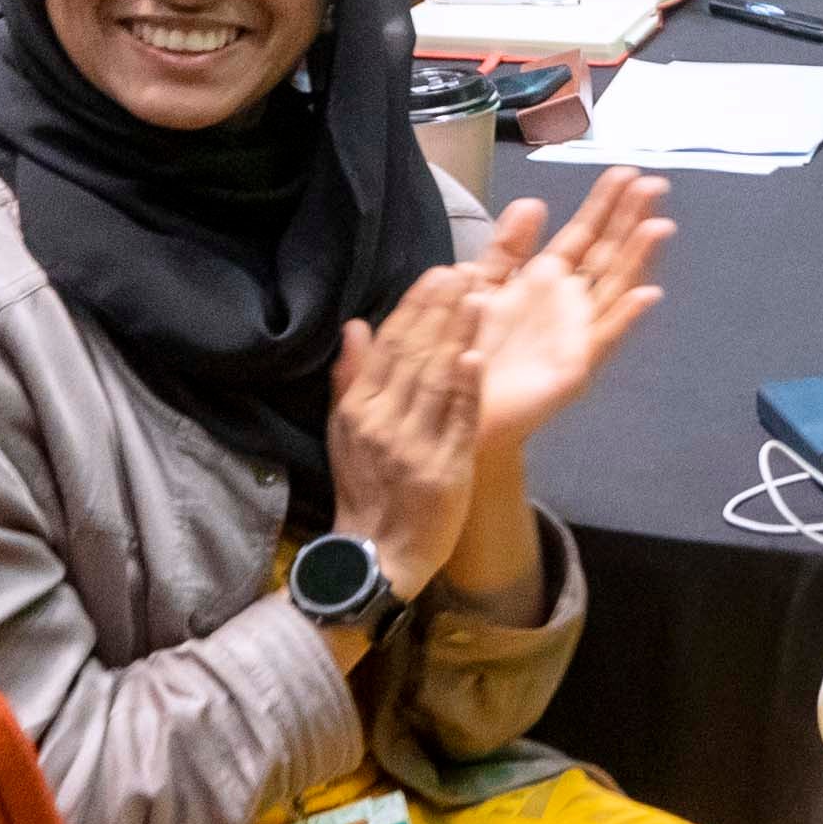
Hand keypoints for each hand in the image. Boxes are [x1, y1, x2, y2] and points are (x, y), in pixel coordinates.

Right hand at [325, 274, 483, 590]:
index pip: (388, 346)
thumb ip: (350, 378)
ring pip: (436, 381)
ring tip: (477, 296)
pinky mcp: (442, 470)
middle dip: (439, 310)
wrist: (378, 554)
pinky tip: (476, 356)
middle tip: (463, 269)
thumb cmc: (366, 489)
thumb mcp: (345, 433)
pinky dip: (465, 388)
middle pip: (413, 355)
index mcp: (359, 410)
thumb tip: (354, 325)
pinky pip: (456, 422)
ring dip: (457, 336)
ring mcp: (412, 447)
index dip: (414, 307)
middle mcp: (382, 423)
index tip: (437, 273)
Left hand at [453, 176, 669, 447]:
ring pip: (614, 289)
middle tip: (654, 184)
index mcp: (545, 282)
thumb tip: (535, 202)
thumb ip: (507, 247)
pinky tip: (648, 294)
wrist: (453, 406)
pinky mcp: (573, 369)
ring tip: (660, 226)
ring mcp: (576, 335)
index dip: (604, 205)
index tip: (626, 172)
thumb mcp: (481, 285)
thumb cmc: (466, 348)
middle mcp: (568, 304)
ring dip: (638, 259)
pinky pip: (603, 339)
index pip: (584, 236)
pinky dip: (625, 317)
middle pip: (607, 255)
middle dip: (629, 221)